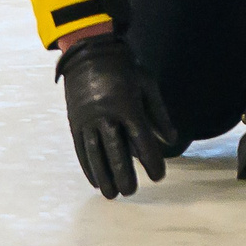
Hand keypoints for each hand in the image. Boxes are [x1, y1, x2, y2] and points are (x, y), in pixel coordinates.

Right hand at [56, 31, 174, 198]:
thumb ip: (159, 114)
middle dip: (124, 175)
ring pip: (95, 154)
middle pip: (116, 152)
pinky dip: (88, 166)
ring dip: (103, 176)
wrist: (89, 51)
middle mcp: (106, 115)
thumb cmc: (125, 68)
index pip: (142, 141)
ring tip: (111, 194)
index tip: (158, 175)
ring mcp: (87, 119)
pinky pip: (81, 148)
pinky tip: (95, 180)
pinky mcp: (75, 121)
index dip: (151, 161)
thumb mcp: (147, 84)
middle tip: (131, 191)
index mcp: (127, 106)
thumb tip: (170, 141)